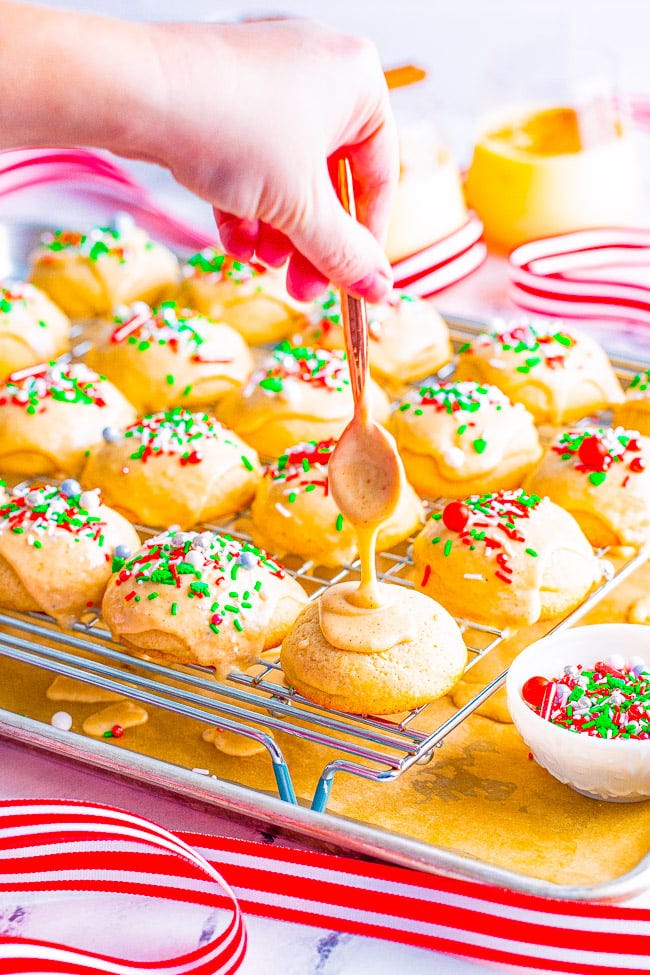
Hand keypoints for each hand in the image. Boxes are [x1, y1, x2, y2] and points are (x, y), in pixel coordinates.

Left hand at [144, 19, 397, 300]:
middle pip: (330, 181)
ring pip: (289, 175)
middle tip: (302, 289)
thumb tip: (378, 288)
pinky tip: (236, 243)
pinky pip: (253, 159)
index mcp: (359, 81)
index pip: (379, 178)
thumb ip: (344, 254)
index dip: (366, 241)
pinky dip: (248, 204)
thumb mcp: (300, 209)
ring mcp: (271, 79)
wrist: (136, 91)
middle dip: (312, 242)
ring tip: (262, 265)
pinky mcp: (228, 94)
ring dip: (279, 231)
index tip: (353, 282)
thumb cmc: (230, 128)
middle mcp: (321, 71)